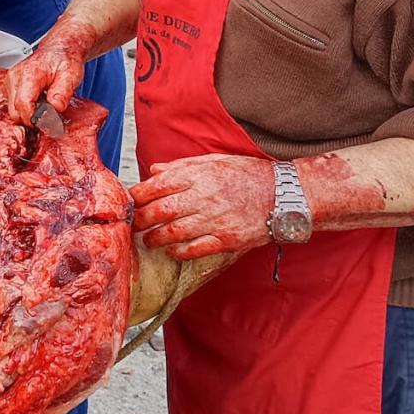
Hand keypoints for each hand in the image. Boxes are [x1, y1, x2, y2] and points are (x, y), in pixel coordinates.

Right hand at [5, 15, 97, 123]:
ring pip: (13, 111)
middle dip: (32, 119)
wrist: (59, 50)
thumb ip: (62, 92)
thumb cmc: (64, 60)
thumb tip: (55, 108)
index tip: (48, 123)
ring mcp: (9, 82)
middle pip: (15, 112)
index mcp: (28, 74)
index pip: (22, 105)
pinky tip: (38, 103)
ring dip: (28, 115)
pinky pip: (13, 106)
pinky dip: (25, 110)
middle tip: (50, 116)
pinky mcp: (9, 87)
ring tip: (44, 106)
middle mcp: (14, 77)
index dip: (35, 119)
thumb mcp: (71, 75)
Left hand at [132, 154, 276, 259]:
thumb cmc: (249, 175)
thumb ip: (182, 166)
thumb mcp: (215, 161)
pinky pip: (194, 249)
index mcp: (198, 175)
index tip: (128, 201)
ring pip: (172, 233)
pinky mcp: (226, 240)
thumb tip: (154, 170)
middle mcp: (203, 197)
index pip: (156, 186)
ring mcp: (214, 220)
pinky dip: (178, 252)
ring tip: (148, 240)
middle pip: (159, 211)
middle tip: (132, 224)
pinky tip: (171, 251)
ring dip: (154, 239)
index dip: (137, 196)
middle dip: (140, 220)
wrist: (285, 195)